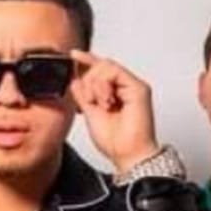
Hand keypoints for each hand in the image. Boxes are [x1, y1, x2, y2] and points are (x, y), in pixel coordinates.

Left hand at [70, 50, 158, 174]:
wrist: (127, 155)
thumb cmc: (114, 141)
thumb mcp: (90, 112)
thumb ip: (83, 94)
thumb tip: (75, 78)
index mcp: (114, 92)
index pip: (100, 69)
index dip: (86, 60)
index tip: (72, 55)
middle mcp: (125, 87)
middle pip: (101, 65)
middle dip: (88, 80)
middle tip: (89, 101)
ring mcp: (132, 86)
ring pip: (106, 66)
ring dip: (95, 84)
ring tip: (99, 103)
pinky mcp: (138, 88)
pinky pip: (115, 71)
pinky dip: (104, 84)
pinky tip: (106, 100)